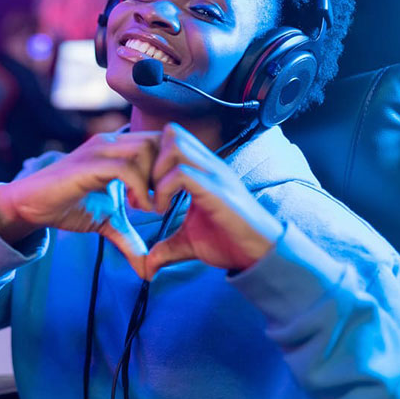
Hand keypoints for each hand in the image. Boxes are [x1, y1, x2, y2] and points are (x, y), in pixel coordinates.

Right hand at [0, 132, 159, 277]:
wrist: (31, 205)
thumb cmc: (68, 207)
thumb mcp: (108, 223)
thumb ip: (130, 239)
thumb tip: (148, 269)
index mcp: (118, 148)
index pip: (160, 141)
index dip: (170, 168)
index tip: (168, 197)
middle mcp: (111, 142)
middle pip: (159, 141)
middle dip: (168, 173)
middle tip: (163, 202)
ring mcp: (99, 151)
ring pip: (146, 150)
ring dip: (156, 181)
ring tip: (148, 207)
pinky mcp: (89, 165)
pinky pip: (127, 169)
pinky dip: (141, 189)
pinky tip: (138, 208)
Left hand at [145, 123, 282, 278]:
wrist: (260, 255)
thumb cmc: (229, 242)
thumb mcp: (187, 242)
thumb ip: (165, 247)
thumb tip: (146, 267)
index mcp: (201, 169)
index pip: (170, 138)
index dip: (148, 160)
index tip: (139, 191)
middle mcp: (208, 164)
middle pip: (171, 132)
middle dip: (148, 160)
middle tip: (142, 192)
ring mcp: (214, 174)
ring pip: (175, 145)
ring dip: (154, 172)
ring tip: (152, 201)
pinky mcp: (216, 190)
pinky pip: (181, 173)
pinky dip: (162, 190)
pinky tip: (160, 210)